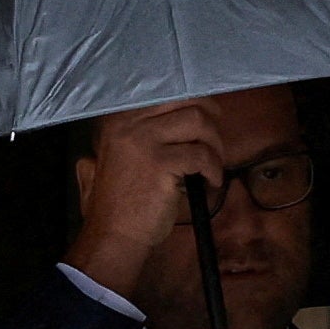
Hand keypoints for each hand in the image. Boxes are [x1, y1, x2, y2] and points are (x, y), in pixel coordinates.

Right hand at [63, 102, 226, 297]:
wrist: (113, 235)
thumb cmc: (120, 203)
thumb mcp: (114, 158)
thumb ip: (132, 135)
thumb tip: (172, 119)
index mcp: (120, 119)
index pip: (168, 93)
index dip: (195, 102)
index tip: (208, 117)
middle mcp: (129, 124)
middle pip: (187, 101)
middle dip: (210, 118)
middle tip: (215, 141)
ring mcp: (144, 141)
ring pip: (198, 121)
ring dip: (214, 143)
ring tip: (213, 164)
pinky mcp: (160, 164)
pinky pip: (202, 155)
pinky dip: (214, 168)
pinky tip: (211, 182)